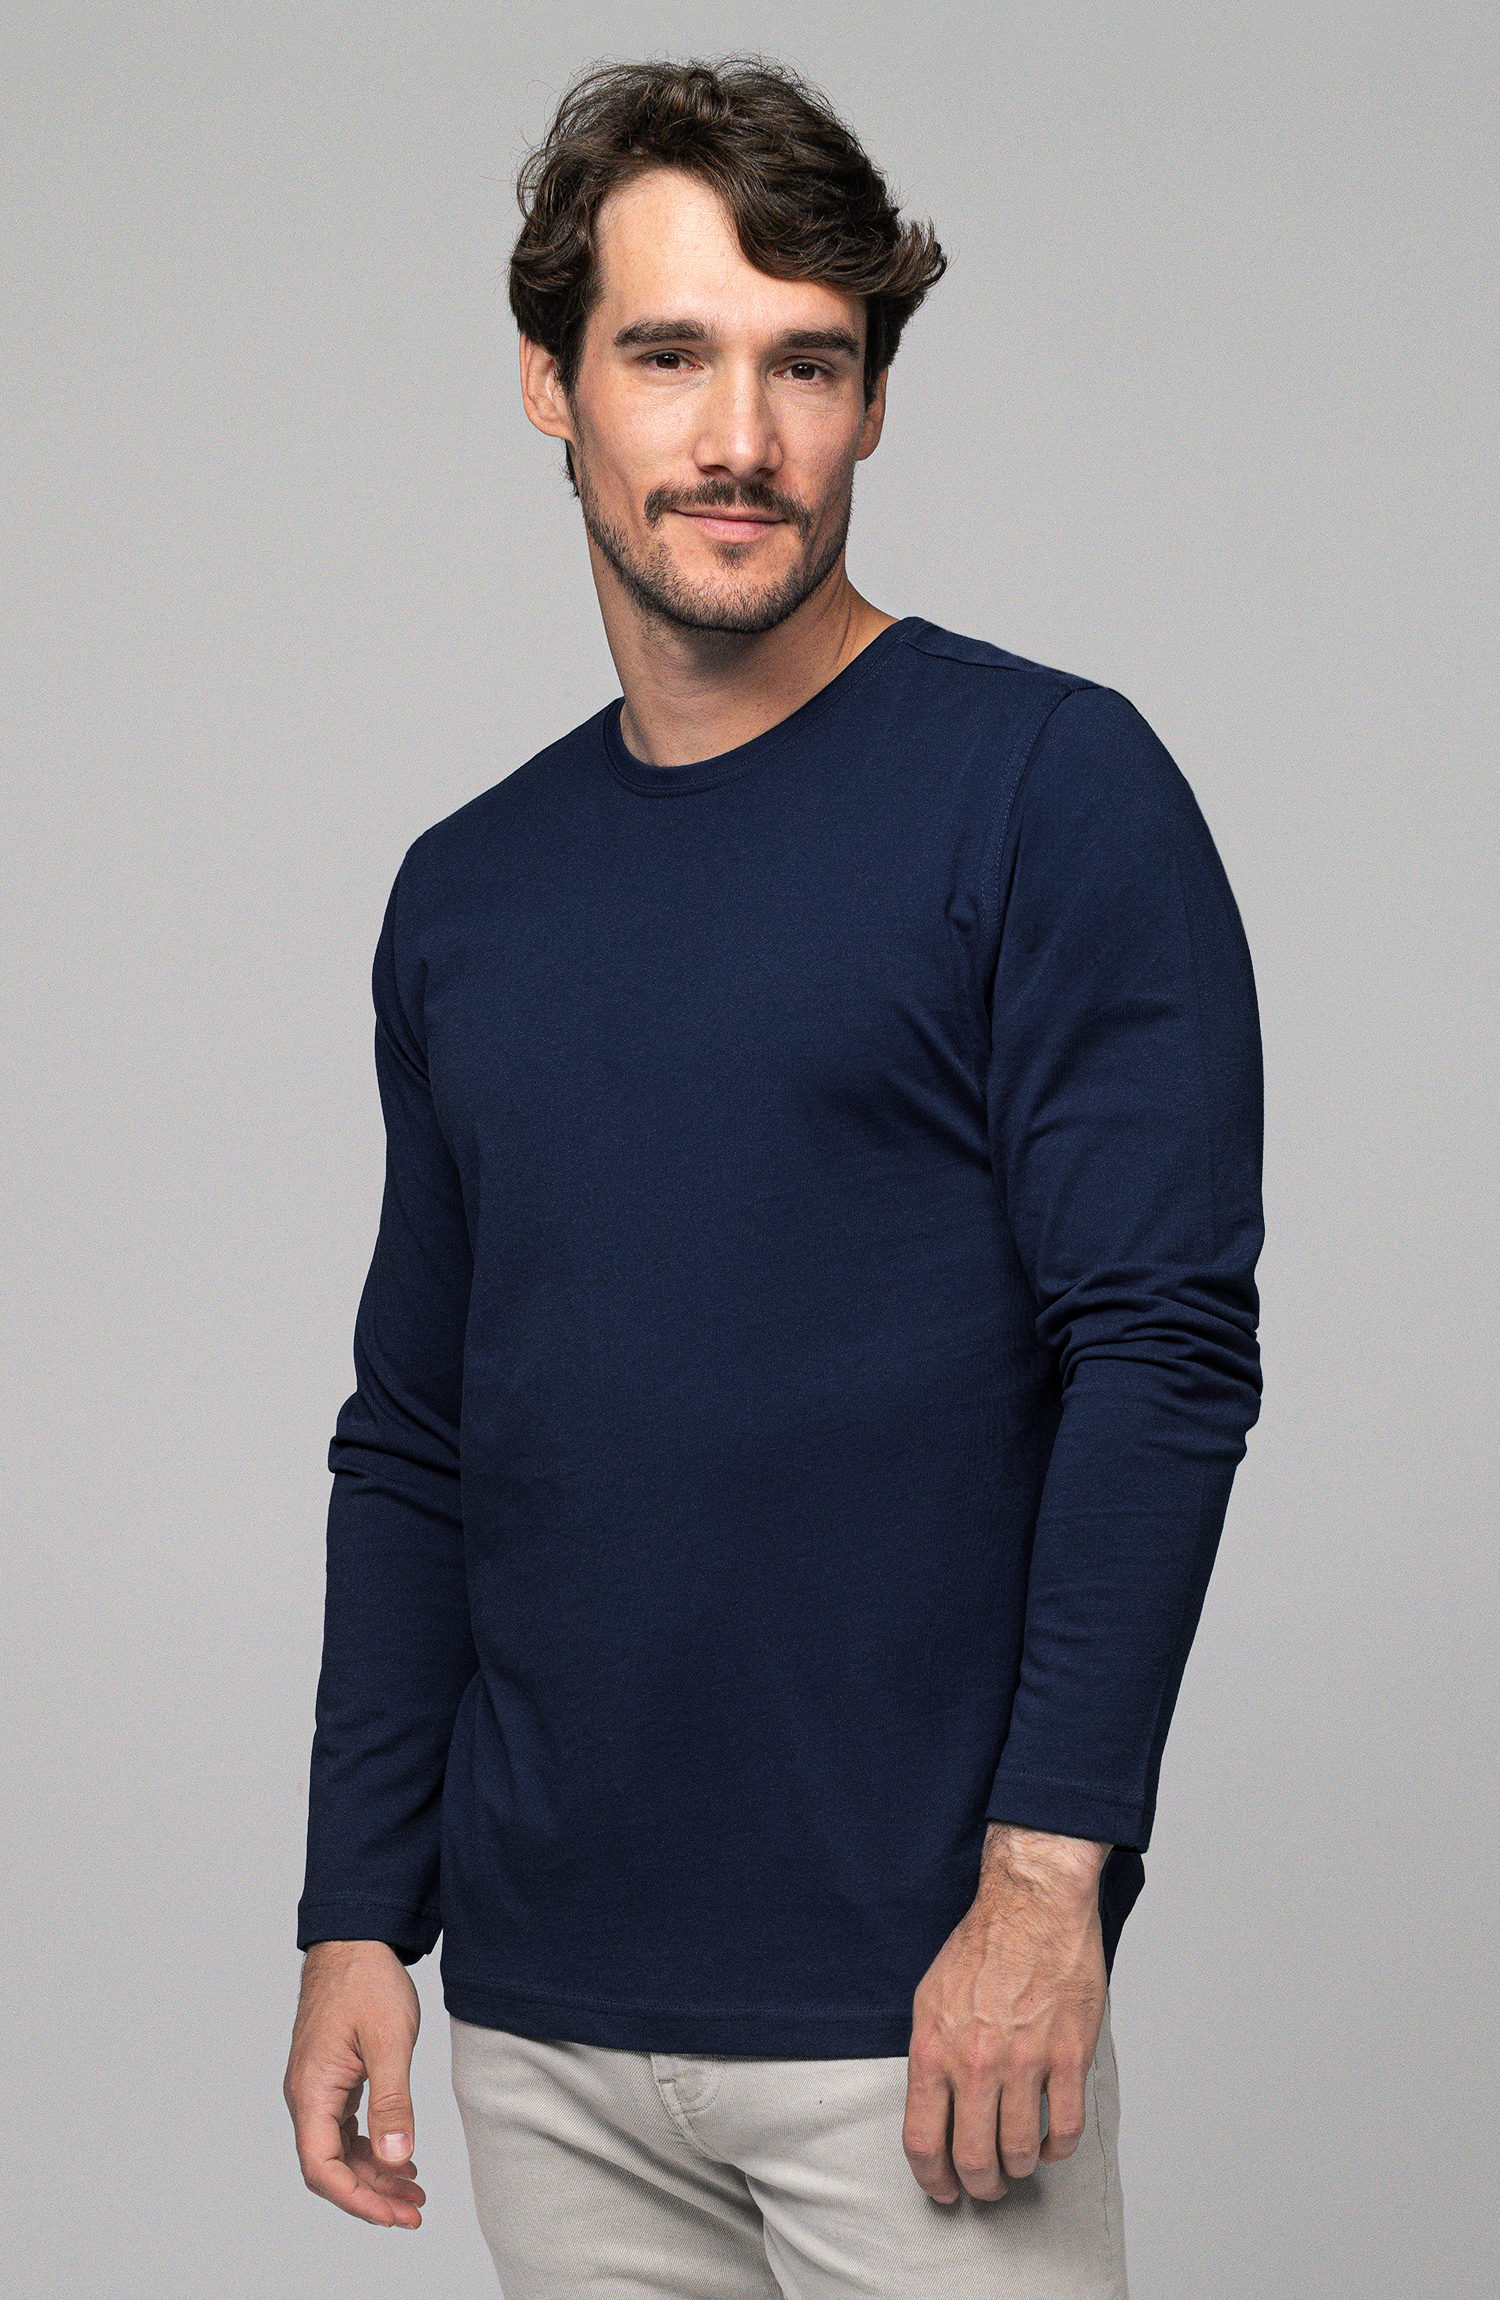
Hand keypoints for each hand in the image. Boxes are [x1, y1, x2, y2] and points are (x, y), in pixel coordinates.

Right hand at [283, 1939, 426, 2228]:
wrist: (355, 1938)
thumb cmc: (367, 1981)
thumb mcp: (390, 2041)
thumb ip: (392, 2103)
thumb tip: (397, 2158)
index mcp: (312, 2091)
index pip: (323, 2168)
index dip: (358, 2200)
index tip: (395, 2215)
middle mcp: (306, 2095)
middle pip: (330, 2168)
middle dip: (371, 2196)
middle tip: (413, 2212)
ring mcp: (316, 2088)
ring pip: (338, 2151)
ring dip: (374, 2175)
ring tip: (414, 2191)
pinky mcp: (330, 2079)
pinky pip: (344, 2129)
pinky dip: (371, 2148)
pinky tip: (399, 2156)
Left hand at [903, 1823, 1108, 2203]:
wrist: (1033, 1907)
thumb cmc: (982, 1948)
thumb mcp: (930, 1999)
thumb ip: (930, 2056)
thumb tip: (933, 2109)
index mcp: (934, 2049)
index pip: (923, 2140)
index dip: (932, 2179)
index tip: (944, 2190)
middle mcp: (975, 2063)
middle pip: (973, 2159)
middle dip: (980, 2185)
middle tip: (987, 2185)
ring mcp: (1024, 2062)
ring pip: (1019, 2153)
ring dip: (1019, 2168)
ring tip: (1020, 2162)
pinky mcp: (1067, 2057)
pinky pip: (1064, 2130)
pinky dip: (1058, 2149)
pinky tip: (1052, 2141)